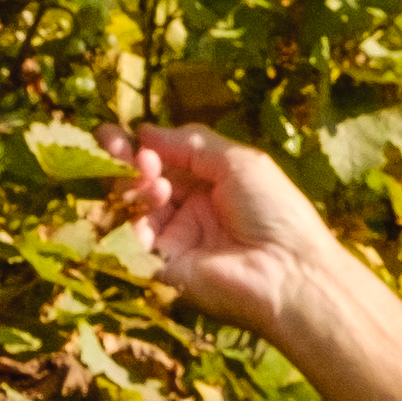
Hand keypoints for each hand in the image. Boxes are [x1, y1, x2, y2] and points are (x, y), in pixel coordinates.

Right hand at [115, 123, 354, 343]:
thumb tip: (145, 130)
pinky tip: (155, 196)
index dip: (138, 146)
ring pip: (134, 208)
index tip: (113, 134)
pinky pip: (134, 241)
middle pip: (142, 183)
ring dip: (135, 185)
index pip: (162, 161)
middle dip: (127, 162)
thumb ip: (191, 144)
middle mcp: (188, 211)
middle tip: (119, 147)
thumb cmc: (274, 210)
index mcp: (208, 185)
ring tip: (153, 176)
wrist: (288, 270)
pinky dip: (135, 215)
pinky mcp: (164, 267)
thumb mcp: (238, 162)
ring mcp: (175, 240)